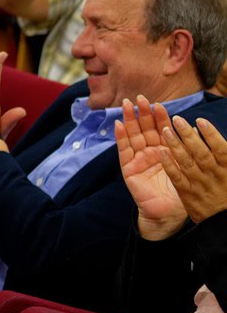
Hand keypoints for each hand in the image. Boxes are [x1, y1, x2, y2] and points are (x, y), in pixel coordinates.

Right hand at [116, 97, 187, 239]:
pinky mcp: (128, 168)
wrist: (170, 214)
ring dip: (128, 119)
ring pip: (132, 135)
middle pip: (145, 128)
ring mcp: (138, 159)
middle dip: (142, 113)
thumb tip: (194, 128)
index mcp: (165, 150)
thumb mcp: (187, 167)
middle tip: (140, 98)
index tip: (158, 104)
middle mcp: (150, 152)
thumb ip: (187, 148)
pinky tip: (118, 124)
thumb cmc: (182, 192)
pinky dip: (120, 137)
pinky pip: (124, 150)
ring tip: (127, 105)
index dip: (159, 117)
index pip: (161, 129)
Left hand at [162, 113, 226, 224]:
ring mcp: (200, 184)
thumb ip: (224, 155)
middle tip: (177, 119)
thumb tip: (212, 135)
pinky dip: (169, 164)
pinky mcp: (187, 193)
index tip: (200, 120)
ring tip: (166, 130)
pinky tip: (161, 151)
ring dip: (176, 145)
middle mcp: (214, 175)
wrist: (222, 220)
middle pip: (201, 153)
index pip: (221, 149)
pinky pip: (177, 177)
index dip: (211, 134)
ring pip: (187, 163)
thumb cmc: (226, 189)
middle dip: (188, 135)